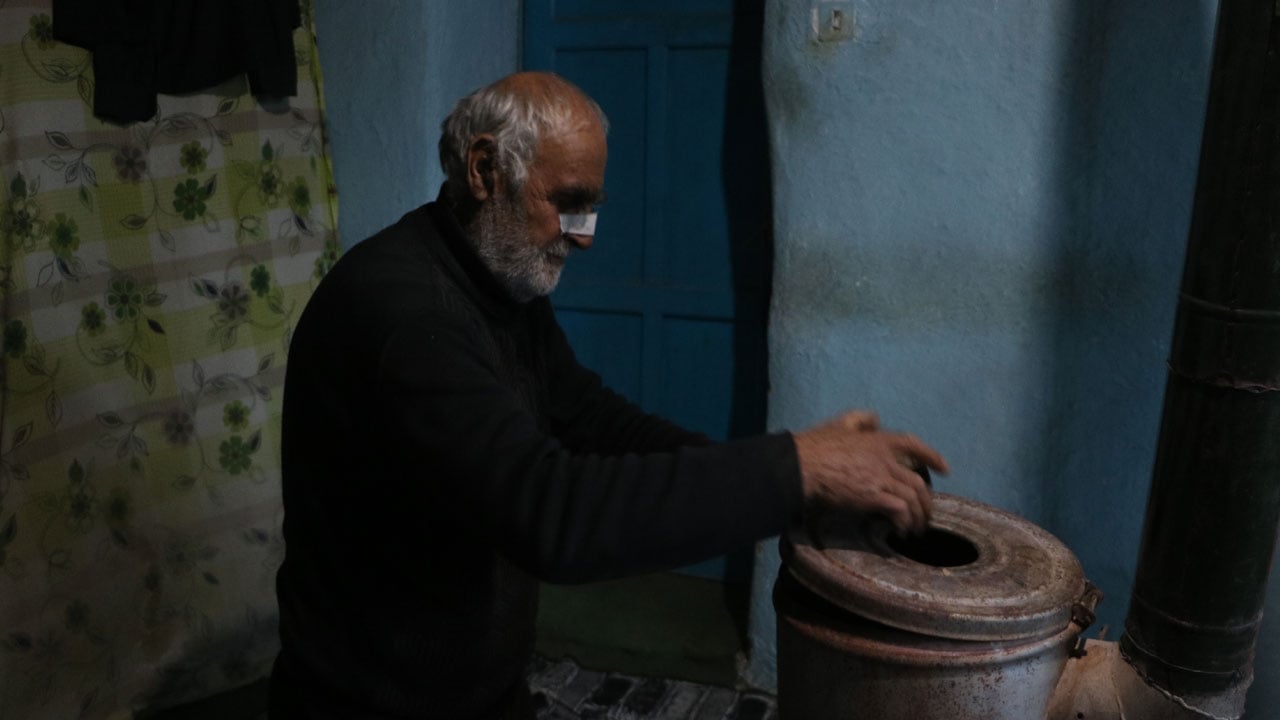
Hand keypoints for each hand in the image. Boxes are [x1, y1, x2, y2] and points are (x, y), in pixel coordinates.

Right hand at [792, 410, 949, 534]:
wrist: (803, 465)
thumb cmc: (816, 446)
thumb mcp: (840, 423)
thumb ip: (860, 418)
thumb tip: (875, 419)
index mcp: (879, 440)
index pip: (914, 445)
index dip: (932, 457)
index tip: (944, 469)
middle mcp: (885, 459)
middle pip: (918, 483)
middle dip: (927, 503)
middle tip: (925, 516)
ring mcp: (880, 478)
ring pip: (913, 499)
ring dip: (918, 517)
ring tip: (914, 530)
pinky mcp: (872, 496)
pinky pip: (900, 510)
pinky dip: (904, 522)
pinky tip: (900, 531)